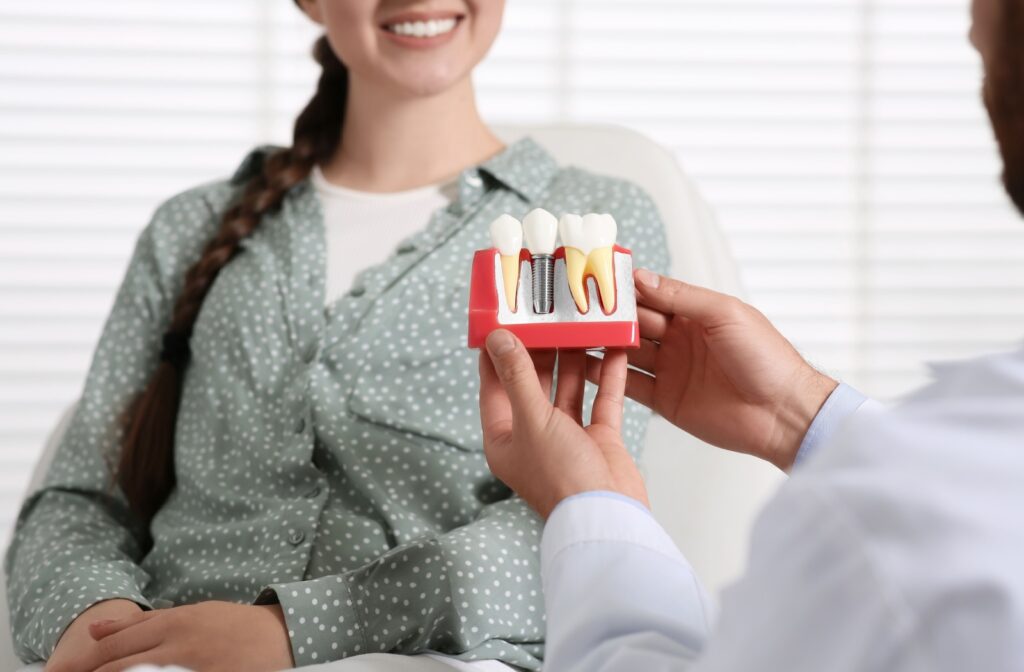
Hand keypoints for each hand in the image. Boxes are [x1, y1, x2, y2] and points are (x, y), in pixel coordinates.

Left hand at [48, 601, 292, 671]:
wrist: (280, 638)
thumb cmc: (232, 626)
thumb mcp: (188, 615)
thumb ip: (142, 623)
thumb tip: (93, 629)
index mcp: (173, 623)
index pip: (114, 646)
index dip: (83, 664)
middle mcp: (179, 645)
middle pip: (119, 666)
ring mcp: (192, 668)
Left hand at [479, 329, 647, 518]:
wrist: (606, 516)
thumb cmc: (560, 476)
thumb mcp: (532, 419)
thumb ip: (518, 376)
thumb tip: (499, 339)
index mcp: (504, 436)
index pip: (495, 384)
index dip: (497, 352)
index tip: (501, 319)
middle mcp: (533, 434)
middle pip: (533, 382)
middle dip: (541, 349)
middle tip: (547, 313)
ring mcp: (568, 435)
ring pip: (568, 387)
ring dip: (574, 358)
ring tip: (579, 322)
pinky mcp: (599, 438)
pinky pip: (601, 399)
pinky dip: (607, 375)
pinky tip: (613, 348)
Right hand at [589, 269, 836, 470]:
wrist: (782, 413)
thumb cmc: (766, 357)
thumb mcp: (724, 314)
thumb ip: (681, 297)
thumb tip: (641, 278)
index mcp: (696, 314)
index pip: (651, 295)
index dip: (625, 287)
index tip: (594, 277)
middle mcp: (680, 340)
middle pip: (634, 324)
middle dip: (606, 316)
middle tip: (573, 308)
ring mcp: (671, 370)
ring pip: (626, 353)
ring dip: (601, 344)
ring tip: (570, 335)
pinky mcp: (666, 401)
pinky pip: (630, 385)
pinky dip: (607, 376)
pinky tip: (585, 366)